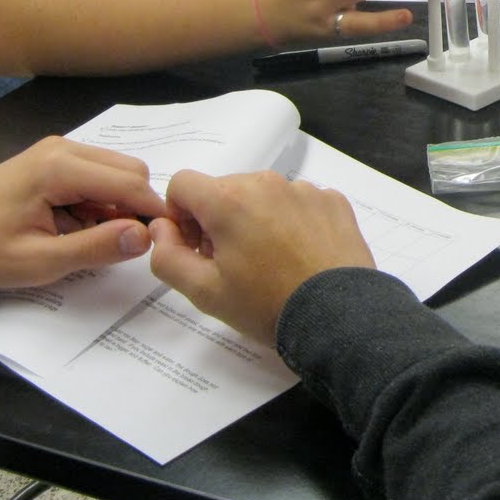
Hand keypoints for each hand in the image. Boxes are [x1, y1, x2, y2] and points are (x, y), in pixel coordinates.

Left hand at [0, 137, 168, 287]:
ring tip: (95, 237)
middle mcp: (64, 148)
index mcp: (59, 168)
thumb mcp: (38, 262)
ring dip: (119, 204)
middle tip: (121, 246)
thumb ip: (94, 248)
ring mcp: (59, 149)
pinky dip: (103, 199)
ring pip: (118, 170)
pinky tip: (81, 224)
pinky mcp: (55, 158)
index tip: (165, 242)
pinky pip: (99, 173)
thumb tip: (144, 236)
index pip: (128, 183)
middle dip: (137, 206)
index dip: (152, 212)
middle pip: (130, 170)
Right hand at [149, 170, 375, 344]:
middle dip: (218, 220)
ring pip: (263, 195)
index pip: (183, 184)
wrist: (337, 316)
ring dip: (256, 219)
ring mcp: (304, 189)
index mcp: (228, 199)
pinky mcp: (333, 200)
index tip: (196, 247)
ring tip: (271, 263)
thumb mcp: (204, 292)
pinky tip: (301, 257)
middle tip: (232, 264)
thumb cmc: (266, 305)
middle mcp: (266, 182)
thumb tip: (162, 228)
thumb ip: (168, 256)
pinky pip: (299, 202)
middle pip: (224, 189)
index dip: (180, 215)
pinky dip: (293, 222)